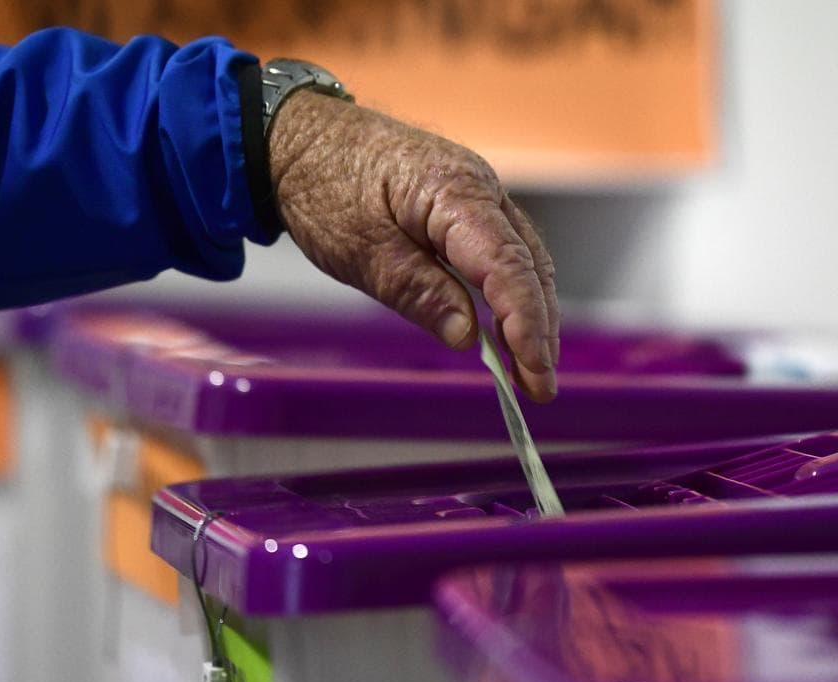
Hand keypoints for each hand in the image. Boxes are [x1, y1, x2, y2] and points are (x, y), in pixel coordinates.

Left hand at [268, 92, 559, 402]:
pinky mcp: (464, 205)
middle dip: (539, 330)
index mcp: (457, 193)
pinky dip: (511, 292)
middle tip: (539, 389)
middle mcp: (481, 188)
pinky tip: (507, 328)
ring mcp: (477, 193)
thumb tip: (468, 338)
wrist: (299, 135)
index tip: (532, 373)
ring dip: (531, 315)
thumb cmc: (323, 184)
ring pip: (523, 260)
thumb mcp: (361, 250)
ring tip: (530, 369)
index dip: (526, 325)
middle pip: (529, 266)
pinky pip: (503, 251)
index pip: (509, 267)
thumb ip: (418, 292)